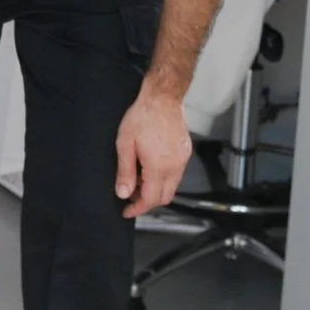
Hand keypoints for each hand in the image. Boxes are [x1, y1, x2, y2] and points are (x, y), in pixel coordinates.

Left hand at [114, 84, 191, 219]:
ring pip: (172, 187)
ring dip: (156, 190)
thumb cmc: (143, 116)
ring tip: (138, 180)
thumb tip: (123, 193)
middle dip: (147, 203)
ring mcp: (182, 160)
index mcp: (158, 167)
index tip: (127, 211)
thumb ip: (124, 172)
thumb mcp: (125, 144)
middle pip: (164, 198)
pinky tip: (151, 169)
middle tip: (131, 198)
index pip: (150, 199)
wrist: (163, 98)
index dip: (137, 209)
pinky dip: (164, 179)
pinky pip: (177, 175)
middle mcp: (174, 167)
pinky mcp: (186, 153)